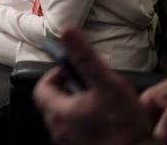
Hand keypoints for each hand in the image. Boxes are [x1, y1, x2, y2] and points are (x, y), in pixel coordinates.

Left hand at [33, 28, 152, 144]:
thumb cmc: (124, 125)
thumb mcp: (107, 83)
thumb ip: (85, 57)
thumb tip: (67, 32)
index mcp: (59, 112)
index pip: (41, 88)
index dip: (56, 75)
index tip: (75, 72)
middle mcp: (58, 130)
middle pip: (52, 101)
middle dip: (69, 88)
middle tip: (91, 85)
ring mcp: (68, 143)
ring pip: (65, 116)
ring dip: (77, 104)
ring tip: (100, 101)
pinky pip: (75, 129)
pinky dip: (84, 120)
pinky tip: (104, 118)